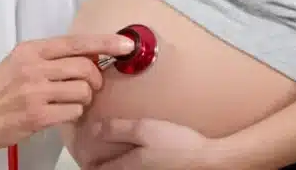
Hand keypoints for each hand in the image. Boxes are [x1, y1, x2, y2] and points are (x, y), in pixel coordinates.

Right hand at [0, 34, 135, 168]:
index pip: (75, 42)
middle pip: (85, 67)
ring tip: (67, 101)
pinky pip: (75, 111)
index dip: (104, 43)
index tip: (126, 44)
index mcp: (29, 50)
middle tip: (87, 86)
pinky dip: (73, 113)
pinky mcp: (39, 115)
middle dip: (94, 79)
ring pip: (84, 91)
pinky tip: (60, 113)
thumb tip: (89, 56)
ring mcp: (35, 91)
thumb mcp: (18, 63)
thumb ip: (50, 57)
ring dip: (83, 99)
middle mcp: (33, 67)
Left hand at [82, 118, 221, 169]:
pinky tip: (139, 158)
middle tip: (95, 159)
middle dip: (102, 167)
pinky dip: (131, 166)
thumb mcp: (143, 129)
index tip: (84, 159)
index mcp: (128, 167)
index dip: (88, 166)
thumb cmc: (179, 145)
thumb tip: (93, 130)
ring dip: (117, 167)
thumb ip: (116, 129)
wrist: (211, 160)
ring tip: (114, 159)